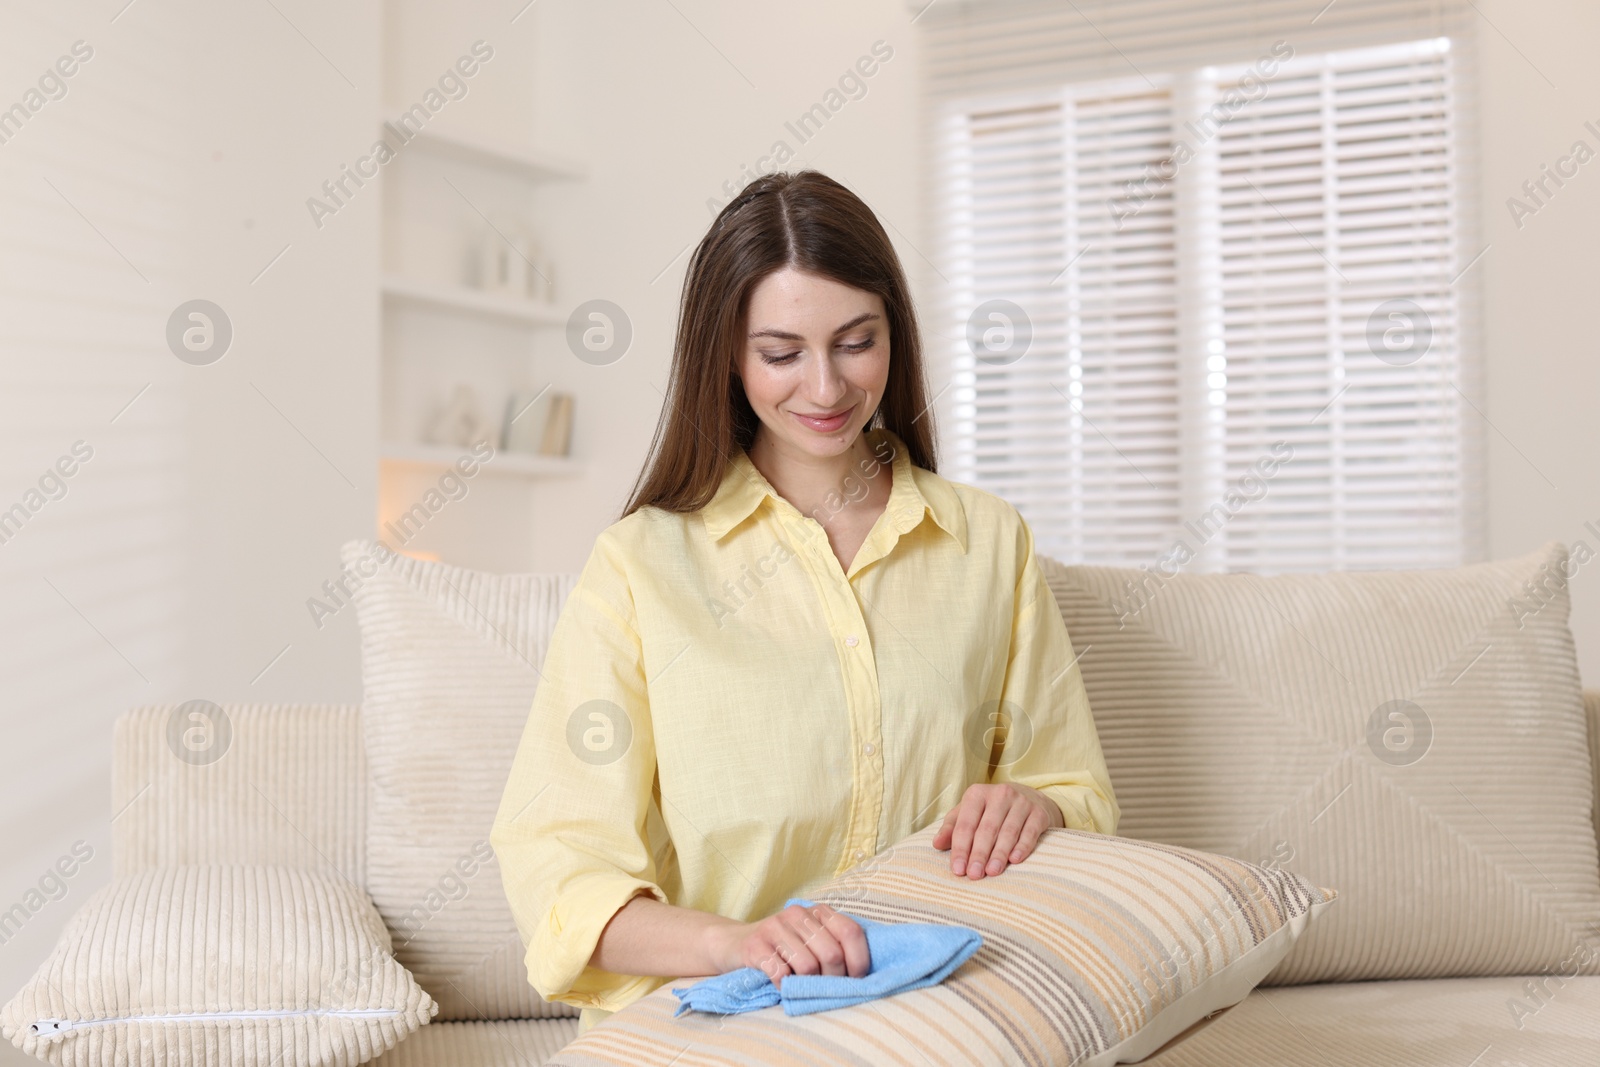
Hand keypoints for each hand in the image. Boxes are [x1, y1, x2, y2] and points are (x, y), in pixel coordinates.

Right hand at [707, 902, 869, 987]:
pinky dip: (784, 986)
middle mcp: (798, 914)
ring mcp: (774, 927)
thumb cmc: (782, 949)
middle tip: (823, 990)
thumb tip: (863, 978)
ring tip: (800, 987)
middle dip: (832, 981)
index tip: (855, 982)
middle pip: (832, 954)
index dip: (859, 962)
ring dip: (806, 986)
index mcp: (818, 912)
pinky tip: (781, 985)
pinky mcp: (754, 945)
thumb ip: (835, 948)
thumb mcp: (811, 941)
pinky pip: (780, 973)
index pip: (851, 933)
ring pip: (807, 966)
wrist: (733, 944)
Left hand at [933, 782, 1062, 879]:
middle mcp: (1000, 794)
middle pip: (987, 829)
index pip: (966, 824)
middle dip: (979, 854)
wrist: (1030, 798)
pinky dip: (1022, 847)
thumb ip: (952, 828)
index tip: (958, 870)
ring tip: (992, 872)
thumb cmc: (991, 811)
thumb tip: (936, 844)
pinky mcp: (1039, 813)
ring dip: (999, 853)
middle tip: (974, 875)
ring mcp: (1022, 802)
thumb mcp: (969, 814)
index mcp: (977, 794)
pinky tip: (1015, 860)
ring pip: (1008, 831)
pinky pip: (1030, 832)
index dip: (961, 848)